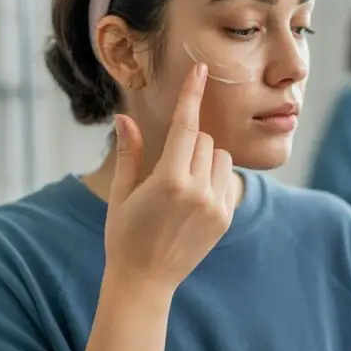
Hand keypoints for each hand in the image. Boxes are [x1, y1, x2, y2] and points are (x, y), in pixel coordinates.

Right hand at [104, 63, 235, 292]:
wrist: (145, 281)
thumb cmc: (124, 235)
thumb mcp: (122, 193)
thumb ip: (129, 152)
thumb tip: (123, 117)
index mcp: (168, 181)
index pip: (186, 126)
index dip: (193, 95)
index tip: (202, 70)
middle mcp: (196, 191)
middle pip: (205, 140)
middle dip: (189, 143)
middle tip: (167, 169)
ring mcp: (215, 206)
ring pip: (221, 157)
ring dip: (205, 159)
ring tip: (182, 185)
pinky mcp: (225, 217)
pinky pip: (228, 180)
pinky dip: (214, 179)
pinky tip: (193, 202)